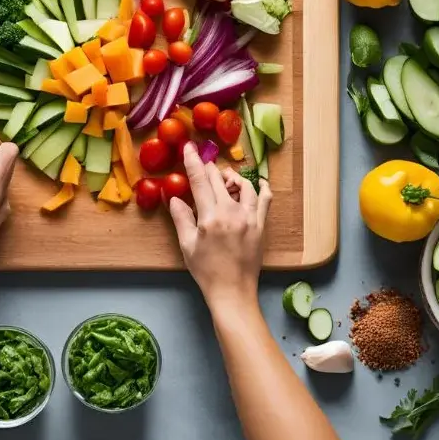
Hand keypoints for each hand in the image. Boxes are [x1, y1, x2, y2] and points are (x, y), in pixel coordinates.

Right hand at [169, 143, 271, 307]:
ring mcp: (249, 218)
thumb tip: (174, 198)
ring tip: (223, 178)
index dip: (193, 162)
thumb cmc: (206, 271)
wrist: (233, 292)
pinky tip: (257, 183)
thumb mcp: (187, 245)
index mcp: (210, 217)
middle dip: (209, 168)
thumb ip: (181, 218)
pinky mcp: (261, 225)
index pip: (200, 181)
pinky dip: (261, 188)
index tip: (189, 147)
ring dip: (232, 177)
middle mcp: (231, 213)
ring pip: (243, 185)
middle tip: (203, 163)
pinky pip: (264, 200)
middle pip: (219, 180)